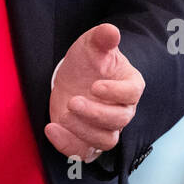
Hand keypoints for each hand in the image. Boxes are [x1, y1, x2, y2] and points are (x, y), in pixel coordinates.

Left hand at [45, 23, 143, 162]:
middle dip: (95, 114)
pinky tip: (51, 129)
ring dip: (83, 131)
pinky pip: (85, 152)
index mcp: (129, 85)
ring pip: (105, 141)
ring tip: (63, 113)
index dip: (115, 92)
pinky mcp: (88, 140)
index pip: (132, 93)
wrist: (73, 77)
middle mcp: (123, 110)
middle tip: (73, 102)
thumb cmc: (88, 60)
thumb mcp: (91, 44)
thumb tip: (111, 31)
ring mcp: (106, 128)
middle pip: (119, 121)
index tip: (95, 86)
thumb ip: (102, 38)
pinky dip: (68, 146)